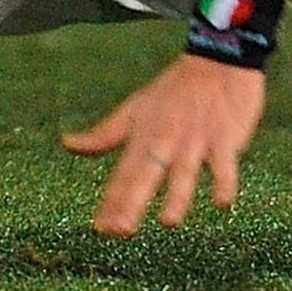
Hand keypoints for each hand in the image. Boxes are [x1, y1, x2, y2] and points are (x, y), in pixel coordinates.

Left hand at [64, 53, 265, 233]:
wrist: (217, 59)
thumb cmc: (173, 91)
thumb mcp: (134, 109)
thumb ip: (103, 134)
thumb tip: (67, 144)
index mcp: (143, 135)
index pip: (123, 174)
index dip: (112, 201)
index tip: (100, 229)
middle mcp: (165, 138)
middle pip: (146, 173)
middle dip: (133, 202)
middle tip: (120, 231)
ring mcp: (195, 138)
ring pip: (184, 171)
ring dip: (177, 196)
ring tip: (168, 222)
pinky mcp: (224, 137)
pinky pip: (225, 164)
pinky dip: (224, 182)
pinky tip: (222, 203)